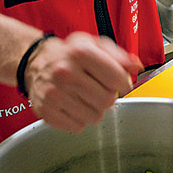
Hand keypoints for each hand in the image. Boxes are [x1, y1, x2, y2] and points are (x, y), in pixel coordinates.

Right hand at [23, 32, 141, 132]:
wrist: (36, 61)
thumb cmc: (69, 54)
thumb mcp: (94, 44)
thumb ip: (119, 55)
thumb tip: (136, 66)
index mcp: (80, 53)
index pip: (117, 79)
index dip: (124, 83)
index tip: (120, 83)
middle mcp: (66, 73)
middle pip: (107, 101)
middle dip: (109, 97)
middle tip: (99, 89)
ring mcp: (54, 93)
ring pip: (94, 117)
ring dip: (95, 110)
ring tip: (85, 97)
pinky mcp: (46, 111)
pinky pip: (77, 127)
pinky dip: (79, 119)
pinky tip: (73, 105)